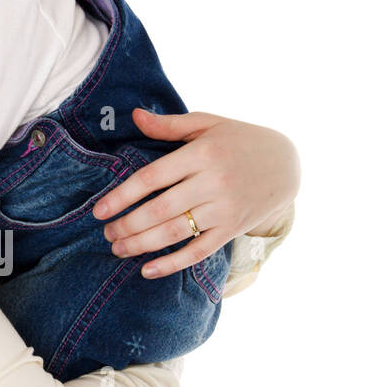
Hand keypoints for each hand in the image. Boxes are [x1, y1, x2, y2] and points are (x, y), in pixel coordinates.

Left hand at [92, 108, 300, 278]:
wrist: (286, 164)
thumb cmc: (240, 140)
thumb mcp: (207, 124)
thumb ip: (169, 125)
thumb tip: (134, 116)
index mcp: (201, 154)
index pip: (152, 177)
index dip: (122, 196)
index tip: (99, 211)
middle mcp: (212, 183)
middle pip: (159, 209)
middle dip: (127, 225)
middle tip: (107, 234)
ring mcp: (224, 209)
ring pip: (175, 232)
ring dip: (141, 244)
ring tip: (118, 249)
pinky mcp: (232, 229)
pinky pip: (198, 251)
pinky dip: (172, 264)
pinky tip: (148, 270)